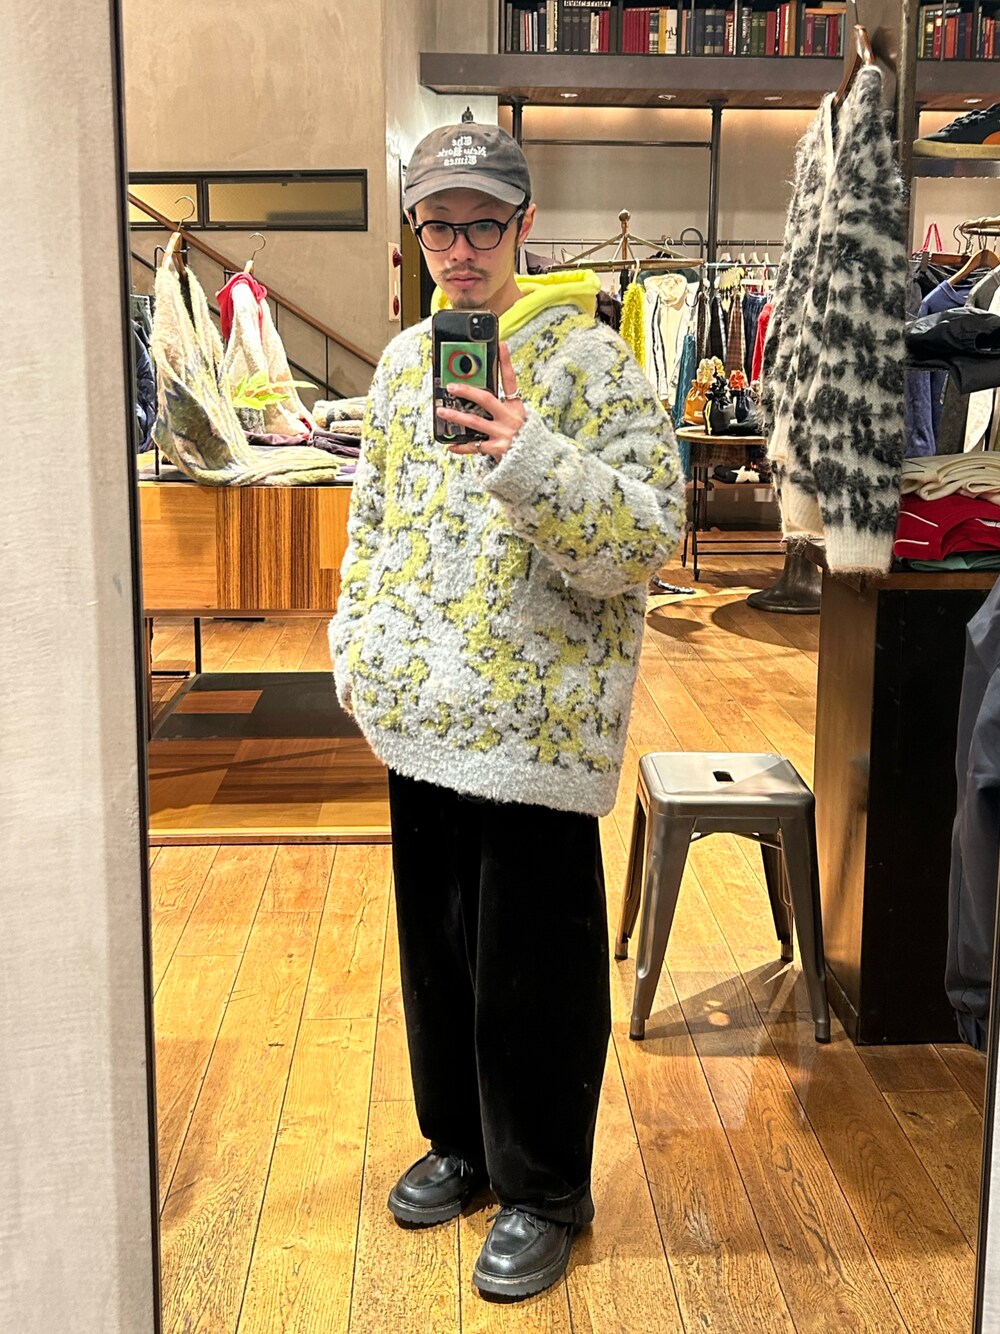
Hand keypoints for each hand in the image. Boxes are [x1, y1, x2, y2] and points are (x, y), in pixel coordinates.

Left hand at [437, 341, 525, 460]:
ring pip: (475, 422)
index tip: (500, 344)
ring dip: (456, 417)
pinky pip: (475, 447)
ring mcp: (504, 434)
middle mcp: (510, 418)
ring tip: (441, 412)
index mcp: (516, 407)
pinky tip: (449, 445)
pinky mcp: (498, 449)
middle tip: (451, 386)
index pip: (511, 381)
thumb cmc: (523, 437)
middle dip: (467, 391)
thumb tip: (477, 395)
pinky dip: (461, 447)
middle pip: (486, 399)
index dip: (506, 362)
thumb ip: (501, 407)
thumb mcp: (517, 417)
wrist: (536, 460)